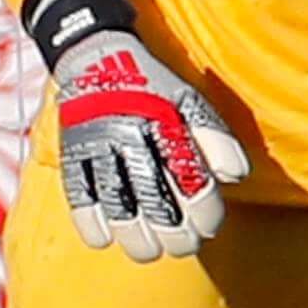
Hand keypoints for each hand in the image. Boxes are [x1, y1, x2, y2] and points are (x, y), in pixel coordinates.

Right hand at [26, 0, 248, 261]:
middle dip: (172, 230)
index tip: (209, 227)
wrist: (96, 55)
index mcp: (164, 120)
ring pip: (116, 200)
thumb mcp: (189, 100)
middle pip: (152, 194)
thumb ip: (215, 137)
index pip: (188, 173)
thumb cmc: (152, 86)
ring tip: (147, 252)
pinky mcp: (72, 149)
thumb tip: (235, 177)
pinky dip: (90, 220)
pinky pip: (78, 191)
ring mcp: (97, 143)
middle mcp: (130, 132)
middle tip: (183, 247)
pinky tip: (104, 239)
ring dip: (133, 234)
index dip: (202, 207)